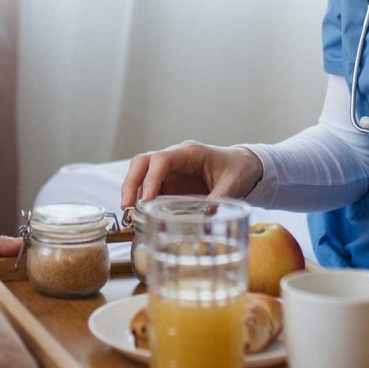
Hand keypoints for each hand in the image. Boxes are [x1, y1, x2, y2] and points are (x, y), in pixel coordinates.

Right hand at [120, 141, 263, 207]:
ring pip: (140, 172)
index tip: (146, 200)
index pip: (161, 159)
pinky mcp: (168, 181)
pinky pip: (148, 186)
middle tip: (127, 206)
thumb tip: (208, 214)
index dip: (151, 178)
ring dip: (131, 190)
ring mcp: (169, 169)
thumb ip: (221, 197)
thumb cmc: (237, 169)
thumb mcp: (233, 183)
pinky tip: (139, 214)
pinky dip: (140, 198)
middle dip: (131, 182)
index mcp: (190, 152)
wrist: (240, 165)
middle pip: (142, 161)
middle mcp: (175, 157)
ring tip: (129, 213)